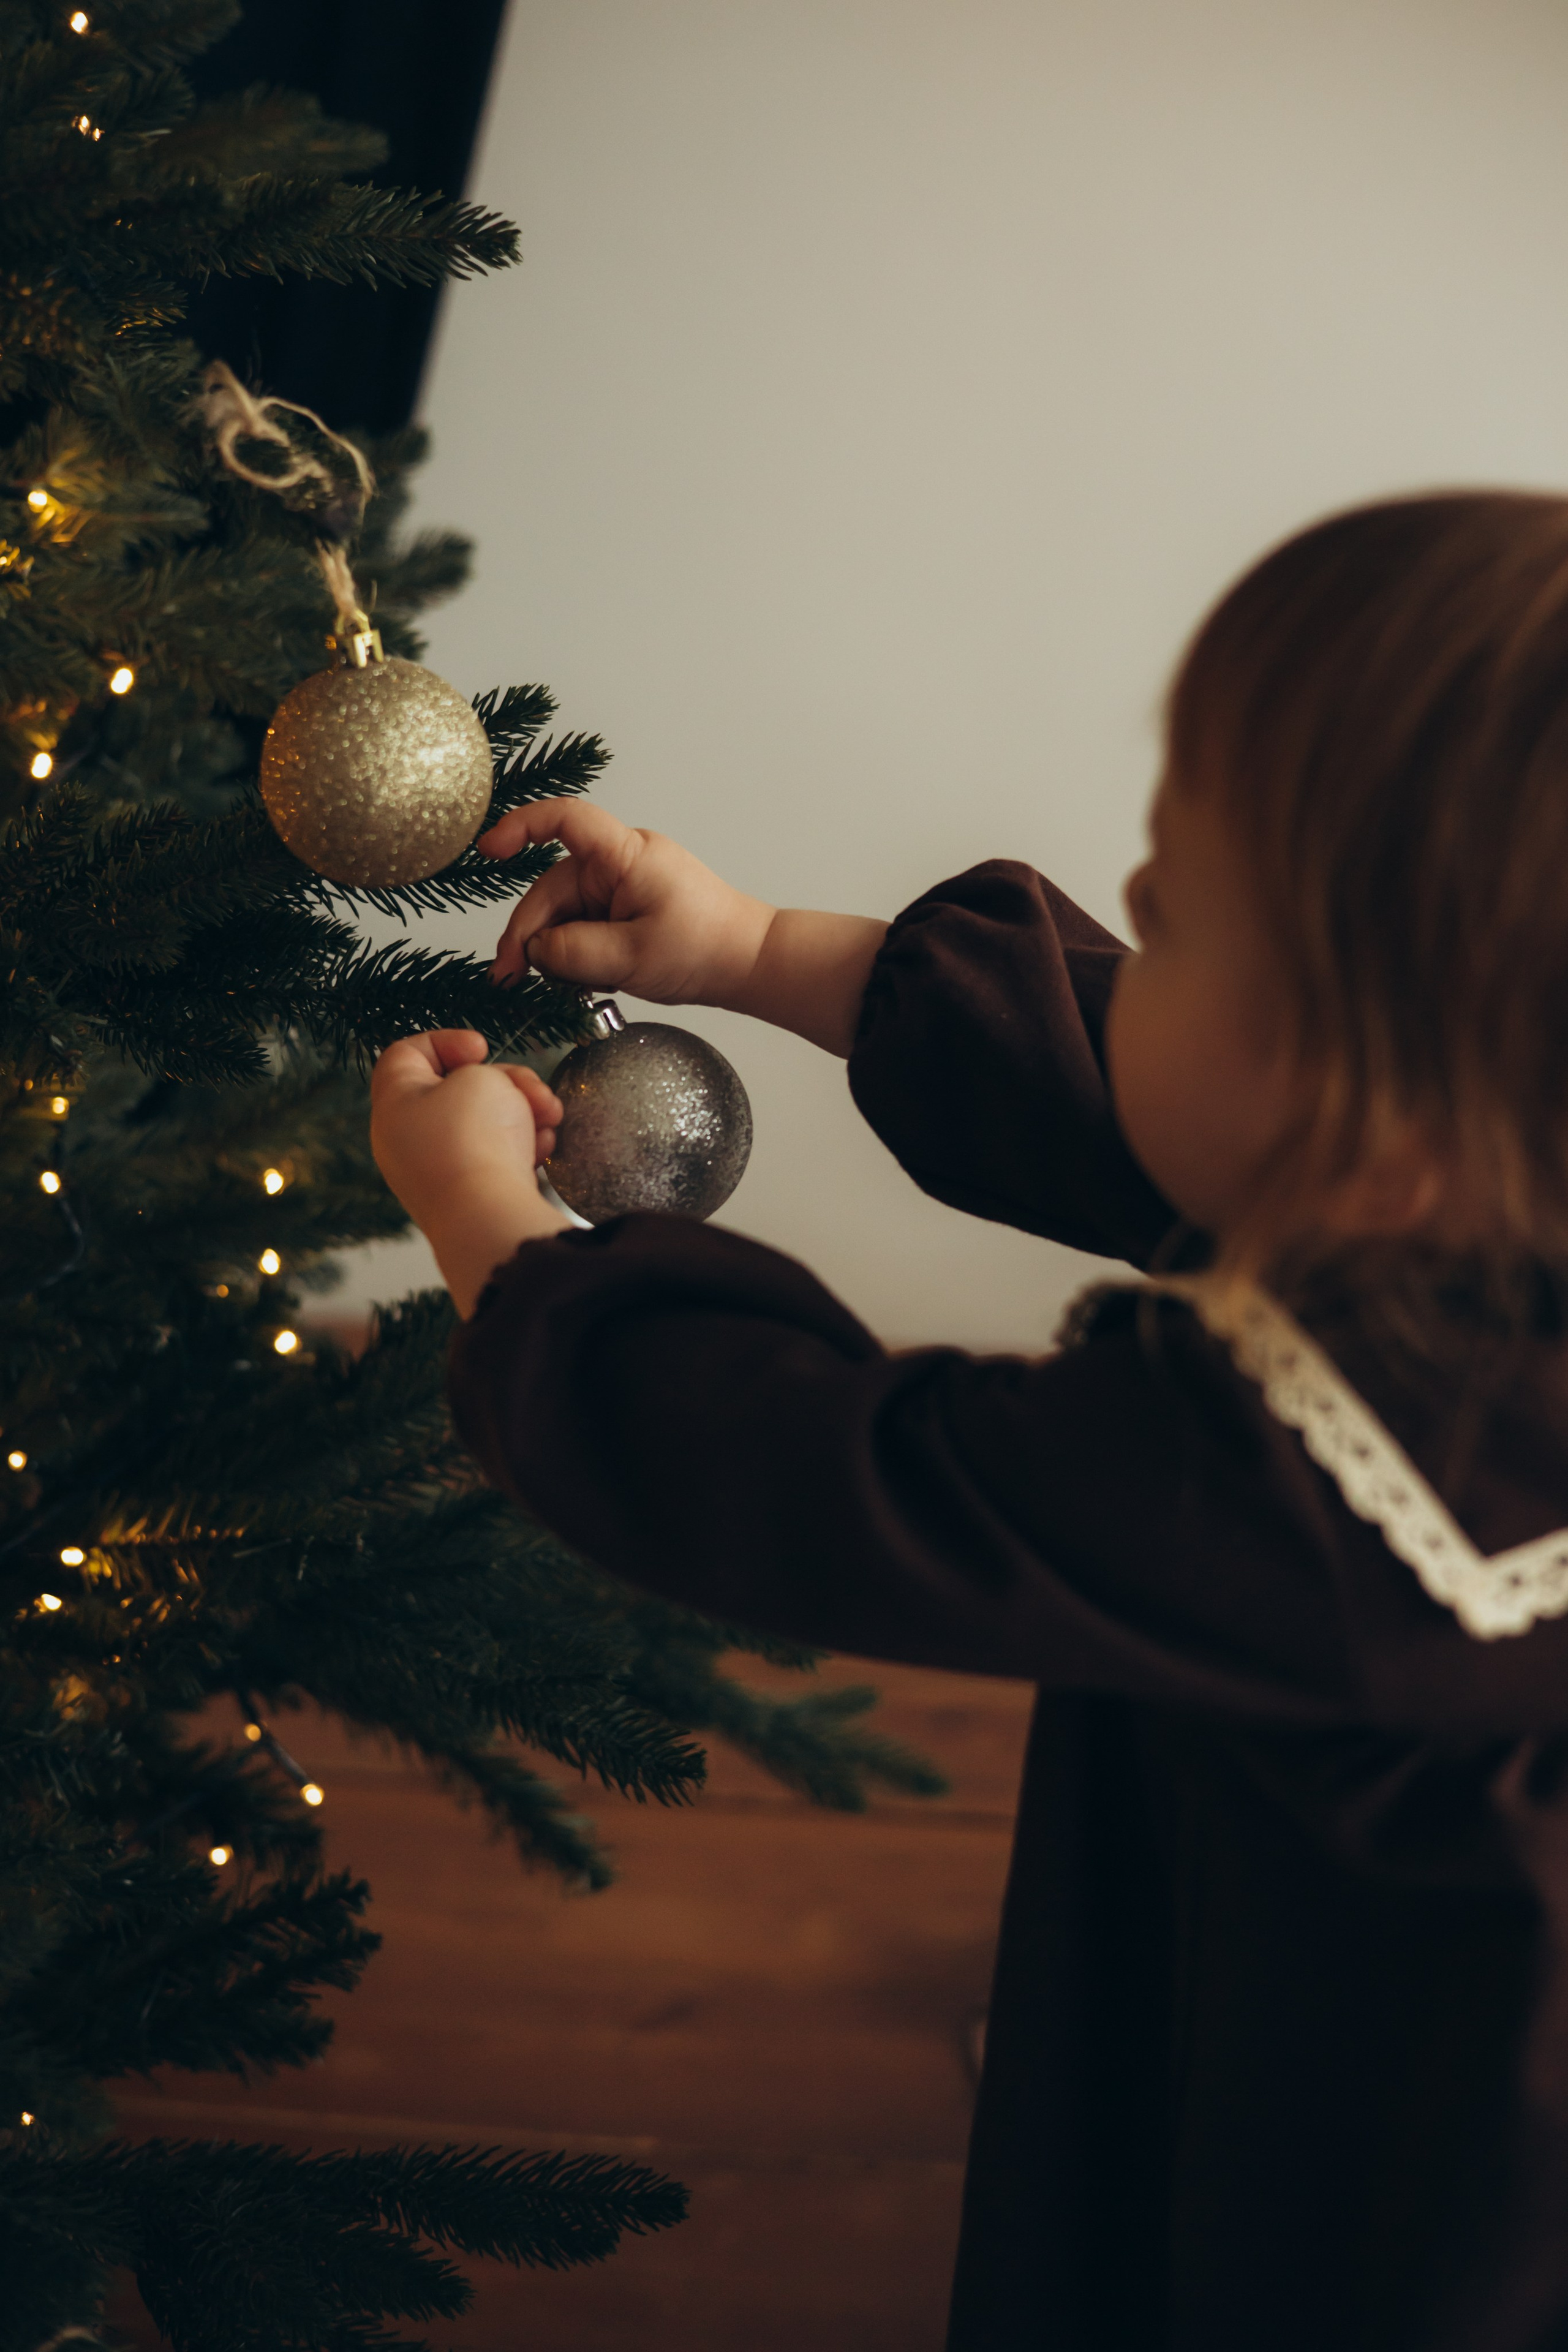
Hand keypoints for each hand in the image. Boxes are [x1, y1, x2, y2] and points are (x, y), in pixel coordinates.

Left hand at [370, 1031, 568, 1313]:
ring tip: (548, 1117)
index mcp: (393, 1105)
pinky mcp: (466, 1197)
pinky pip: (494, 1158)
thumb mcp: (479, 1077)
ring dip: (523, 1111)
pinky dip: (521, 1146)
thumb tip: (492, 1096)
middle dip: (505, 1081)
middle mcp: (406, 1140)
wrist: (489, 1218)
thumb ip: (480, 1073)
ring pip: (483, 1123)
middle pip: (456, 1089)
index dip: (446, 1040)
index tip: (482, 1049)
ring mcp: (435, 1172)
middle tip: (530, 1088)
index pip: (405, 1053)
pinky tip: (542, 1148)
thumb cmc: (474, 1139)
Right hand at [482, 799, 774, 1005]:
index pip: (564, 819)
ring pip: (564, 914)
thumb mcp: (632, 958)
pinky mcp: (624, 909)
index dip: (520, 827)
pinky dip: (577, 954)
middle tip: (510, 978)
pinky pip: (583, 926)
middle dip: (530, 934)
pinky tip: (588, 982)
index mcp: (626, 855)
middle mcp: (619, 863)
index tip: (488, 850)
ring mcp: (621, 886)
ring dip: (556, 951)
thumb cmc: (704, 949)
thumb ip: (573, 952)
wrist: (748, 964)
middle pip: (552, 888)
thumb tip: (532, 950)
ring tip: (566, 988)